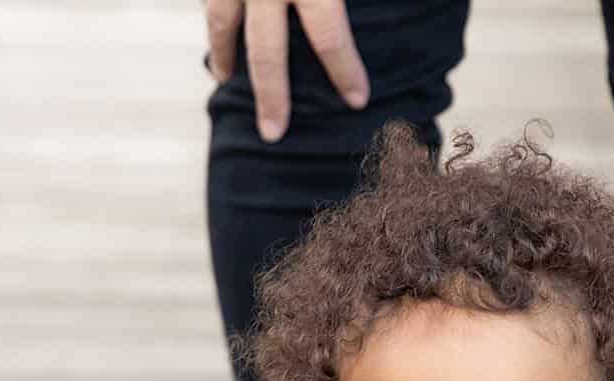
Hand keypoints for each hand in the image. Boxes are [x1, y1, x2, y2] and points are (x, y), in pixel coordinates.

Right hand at [204, 0, 369, 141]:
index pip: (329, 38)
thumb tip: (399, 3)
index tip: (357, 101)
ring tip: (223, 77)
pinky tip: (218, 28)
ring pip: (221, 24)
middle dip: (271, 98)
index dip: (345, 73)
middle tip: (273, 135)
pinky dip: (214, 18)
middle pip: (267, 53)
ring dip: (222, 55)